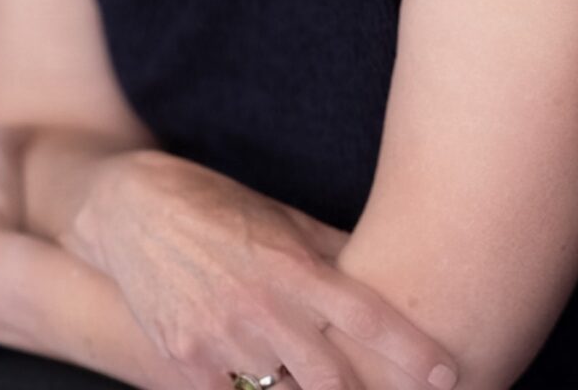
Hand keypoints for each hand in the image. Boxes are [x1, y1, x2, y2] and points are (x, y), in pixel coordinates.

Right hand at [64, 148, 458, 389]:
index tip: (448, 373)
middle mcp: (260, 308)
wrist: (129, 208)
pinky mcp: (184, 364)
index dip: (411, 350)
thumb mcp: (282, 218)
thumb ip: (331, 252)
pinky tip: (272, 385)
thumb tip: (389, 270)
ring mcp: (219, 341)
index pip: (367, 316)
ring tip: (334, 388)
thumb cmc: (218, 206)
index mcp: (292, 265)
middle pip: (333, 379)